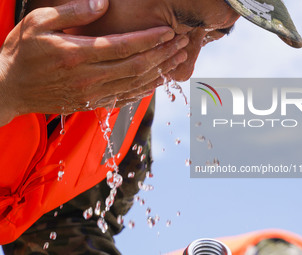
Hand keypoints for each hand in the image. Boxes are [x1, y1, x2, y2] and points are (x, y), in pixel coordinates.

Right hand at [0, 0, 187, 125]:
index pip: (124, 46)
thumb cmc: (21, 53)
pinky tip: (157, 81)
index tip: (168, 31)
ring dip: (160, 72)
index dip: (150, 39)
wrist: (9, 88)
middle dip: (163, 55)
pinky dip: (144, 89)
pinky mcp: (91, 103)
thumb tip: (102, 4)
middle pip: (137, 66)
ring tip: (177, 60)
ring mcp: (91, 94)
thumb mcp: (38, 22)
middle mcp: (88, 77)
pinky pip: (124, 98)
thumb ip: (72, 11)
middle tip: (181, 44)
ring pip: (135, 84)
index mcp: (77, 54)